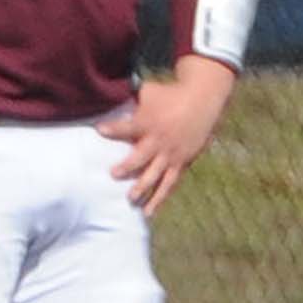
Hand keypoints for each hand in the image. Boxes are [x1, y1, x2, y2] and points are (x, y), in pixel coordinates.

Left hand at [99, 61, 235, 214]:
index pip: (127, 127)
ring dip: (142, 187)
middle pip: (141, 156)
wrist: (203, 99)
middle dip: (127, 166)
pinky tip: (149, 211)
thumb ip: (131, 101)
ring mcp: (171, 154)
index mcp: (149, 122)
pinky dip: (160, 197)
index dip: (112, 129)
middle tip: (114, 173)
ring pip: (156, 175)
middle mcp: (160, 140)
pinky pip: (170, 183)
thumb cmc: (171, 94)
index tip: (99, 130)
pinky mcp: (181, 162)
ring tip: (131, 199)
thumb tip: (108, 97)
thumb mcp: (149, 92)